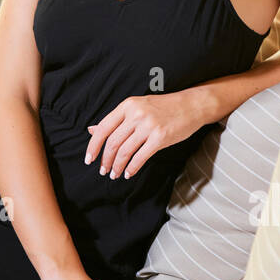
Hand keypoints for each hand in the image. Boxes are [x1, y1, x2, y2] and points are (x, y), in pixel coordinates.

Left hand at [85, 88, 212, 179]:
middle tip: (103, 171)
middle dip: (105, 160)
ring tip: (114, 174)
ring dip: (117, 166)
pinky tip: (128, 173)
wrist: (191, 105)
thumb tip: (91, 130)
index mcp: (127, 105)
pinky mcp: (160, 137)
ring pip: (125, 151)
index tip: (89, 159)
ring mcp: (148, 125)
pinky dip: (132, 167)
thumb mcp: (137, 107)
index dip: (93, 145)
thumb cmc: (163, 108)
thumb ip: (116, 120)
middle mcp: (136, 114)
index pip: (103, 128)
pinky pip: (140, 156)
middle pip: (113, 142)